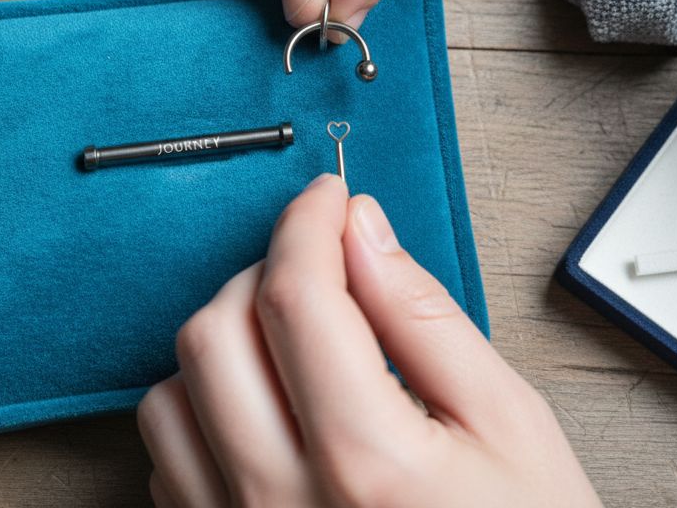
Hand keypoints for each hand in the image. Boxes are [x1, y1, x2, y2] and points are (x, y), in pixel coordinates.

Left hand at [138, 175, 598, 506]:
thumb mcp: (509, 424)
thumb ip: (424, 318)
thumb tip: (361, 230)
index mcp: (368, 460)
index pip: (295, 297)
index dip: (306, 224)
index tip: (326, 199)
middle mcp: (281, 502)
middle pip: (214, 333)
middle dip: (265, 274)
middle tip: (322, 271)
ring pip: (171, 392)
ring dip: (225, 344)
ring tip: (296, 348)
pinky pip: (167, 460)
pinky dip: (204, 410)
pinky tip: (269, 411)